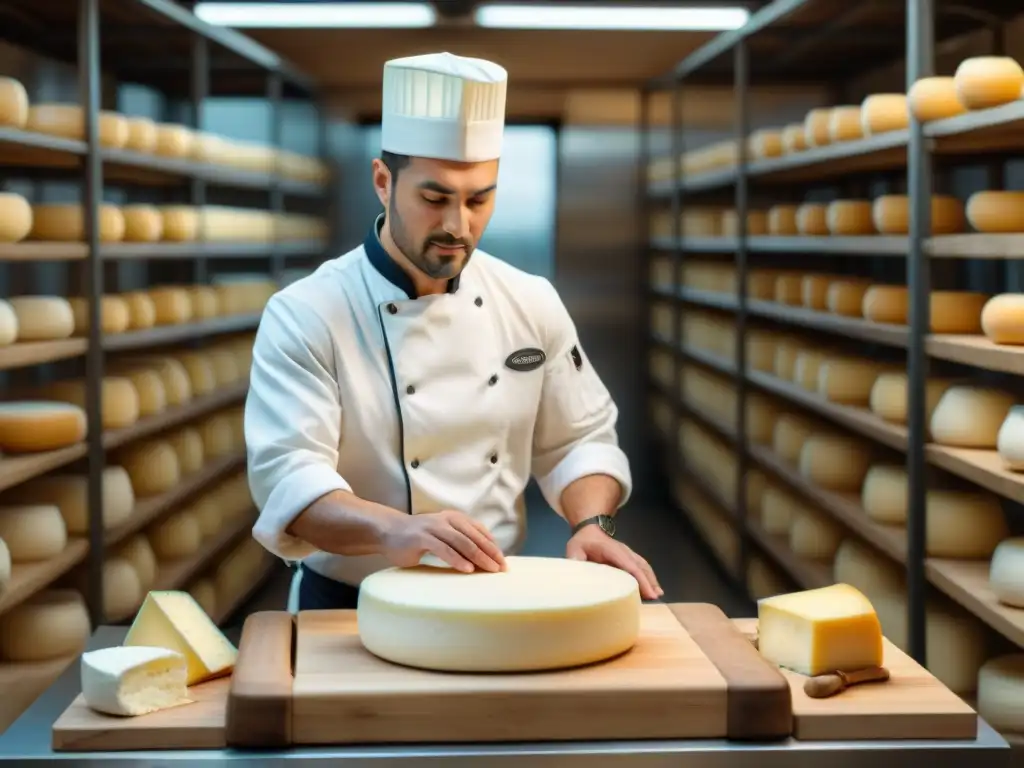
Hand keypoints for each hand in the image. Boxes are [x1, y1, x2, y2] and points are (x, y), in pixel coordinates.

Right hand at [380, 510, 506, 572]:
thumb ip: (459, 542)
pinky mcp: (422, 538)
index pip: (480, 532)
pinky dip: (457, 559)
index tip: (503, 562)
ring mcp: (435, 527)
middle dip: (490, 553)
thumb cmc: (418, 537)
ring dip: (479, 557)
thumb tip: (482, 559)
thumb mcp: (443, 535)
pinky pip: (444, 549)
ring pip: (462, 542)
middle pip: (475, 537)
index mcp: (455, 518)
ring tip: (490, 570)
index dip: (493, 546)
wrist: (388, 531)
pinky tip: (467, 569)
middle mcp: (447, 520)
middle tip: (501, 568)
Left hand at [566, 526, 662, 599]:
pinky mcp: (628, 558)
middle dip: (649, 581)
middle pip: (640, 566)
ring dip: (651, 579)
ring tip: (657, 594)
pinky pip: (641, 566)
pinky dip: (648, 576)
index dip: (640, 579)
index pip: (629, 565)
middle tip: (655, 597)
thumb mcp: (574, 548)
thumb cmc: (583, 541)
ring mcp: (628, 553)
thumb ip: (575, 558)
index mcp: (612, 550)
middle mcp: (624, 551)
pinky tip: (653, 587)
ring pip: (643, 566)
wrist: (589, 530)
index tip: (648, 592)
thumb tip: (576, 568)